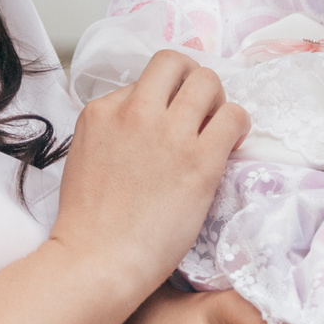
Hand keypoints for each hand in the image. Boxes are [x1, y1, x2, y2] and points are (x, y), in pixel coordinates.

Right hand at [50, 51, 248, 304]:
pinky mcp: (200, 159)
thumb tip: (147, 120)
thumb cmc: (89, 223)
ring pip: (208, 80)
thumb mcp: (85, 156)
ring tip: (216, 127)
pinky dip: (238, 124)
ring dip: (217, 100)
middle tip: (199, 109)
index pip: (142, 81)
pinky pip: (234, 116)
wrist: (99, 260)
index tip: (167, 121)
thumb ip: (113, 130)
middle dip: (191, 80)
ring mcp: (169, 133)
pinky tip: (231, 144)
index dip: (160, 99)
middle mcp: (135, 112)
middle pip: (175, 63)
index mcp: (101, 111)